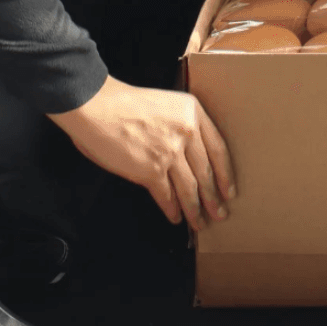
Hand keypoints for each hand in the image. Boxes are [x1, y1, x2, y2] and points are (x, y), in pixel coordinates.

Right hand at [48, 76, 235, 228]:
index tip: (229, 190)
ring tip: (200, 223)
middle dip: (213, 198)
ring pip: (189, 188)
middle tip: (220, 214)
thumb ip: (181, 126)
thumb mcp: (167, 104)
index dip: (226, 174)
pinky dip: (172, 209)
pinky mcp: (150, 170)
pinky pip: (166, 195)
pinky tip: (176, 217)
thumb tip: (188, 156)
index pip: (219, 149)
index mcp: (193, 112)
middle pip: (206, 172)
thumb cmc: (125, 103)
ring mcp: (170, 153)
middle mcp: (187, 133)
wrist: (97, 105)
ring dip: (195, 209)